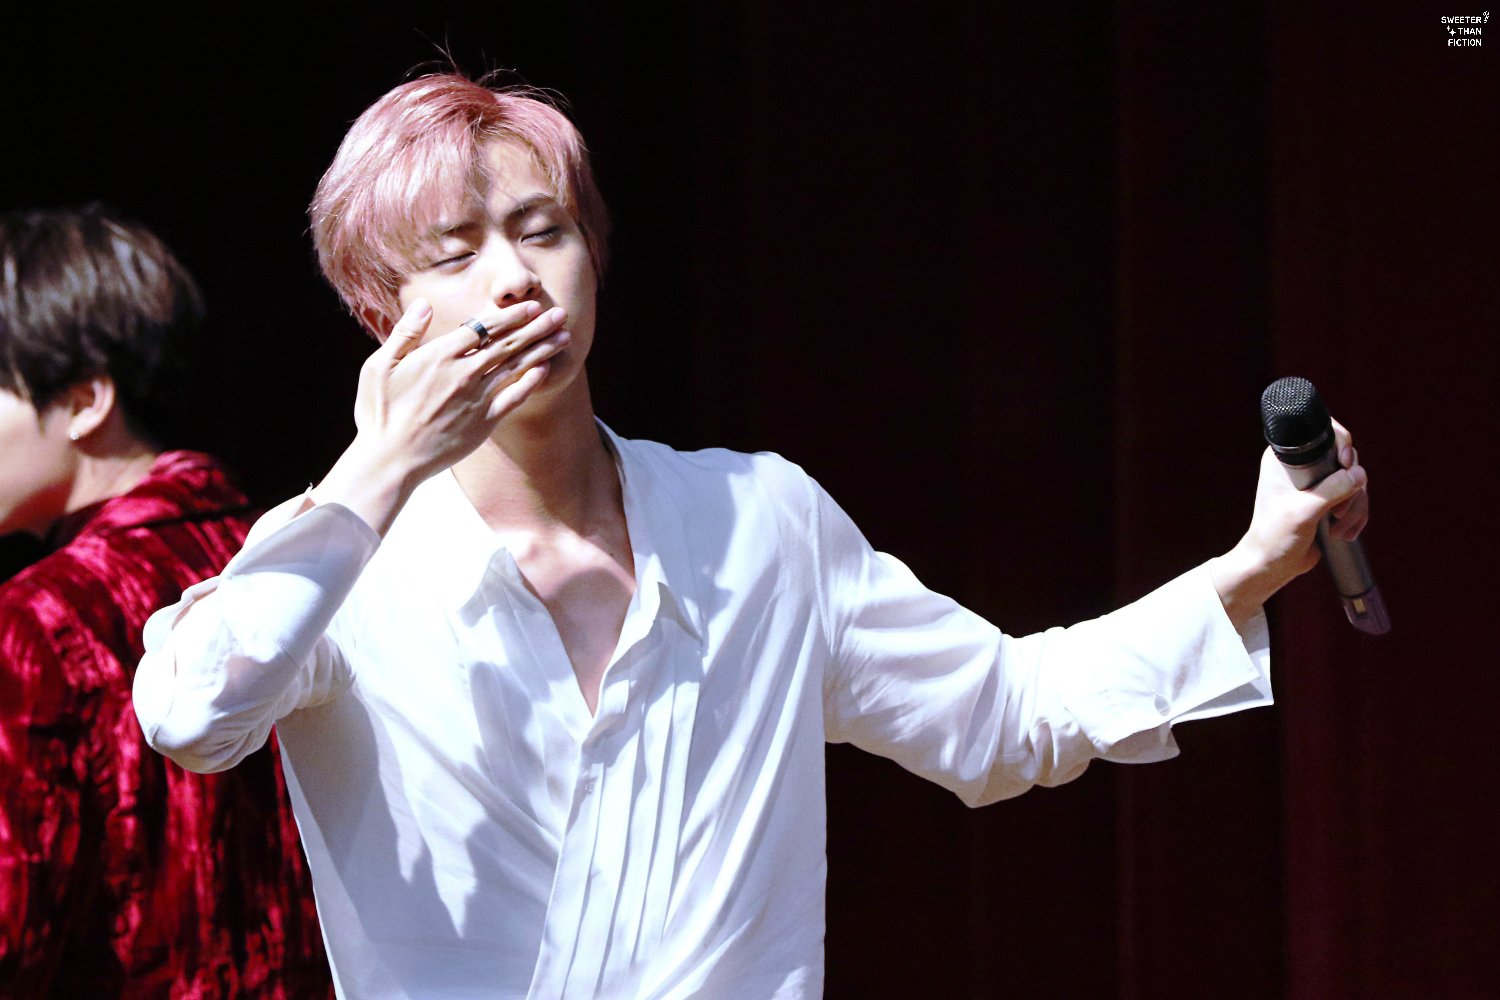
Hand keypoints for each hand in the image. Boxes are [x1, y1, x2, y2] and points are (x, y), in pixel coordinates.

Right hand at [352, 298, 568, 481]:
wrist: (390, 460)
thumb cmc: (379, 413)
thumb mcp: (379, 366)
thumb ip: (405, 333)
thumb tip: (424, 304)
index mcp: (438, 356)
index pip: (483, 327)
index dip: (510, 315)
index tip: (530, 305)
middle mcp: (463, 374)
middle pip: (507, 344)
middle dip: (536, 327)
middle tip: (559, 314)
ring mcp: (476, 399)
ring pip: (516, 367)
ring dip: (541, 350)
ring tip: (563, 336)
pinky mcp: (484, 423)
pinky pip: (514, 398)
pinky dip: (530, 382)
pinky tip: (545, 370)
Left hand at [1210, 419, 1369, 625]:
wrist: (1272, 564)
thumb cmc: (1276, 536)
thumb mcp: (1303, 512)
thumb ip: (1332, 490)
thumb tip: (1359, 475)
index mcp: (1285, 458)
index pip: (1323, 434)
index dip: (1342, 446)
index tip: (1345, 465)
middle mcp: (1302, 466)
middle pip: (1347, 460)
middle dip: (1350, 489)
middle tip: (1338, 512)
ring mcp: (1317, 482)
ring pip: (1356, 481)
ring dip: (1354, 508)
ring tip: (1337, 529)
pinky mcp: (1329, 499)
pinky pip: (1357, 498)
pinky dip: (1356, 516)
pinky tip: (1342, 533)